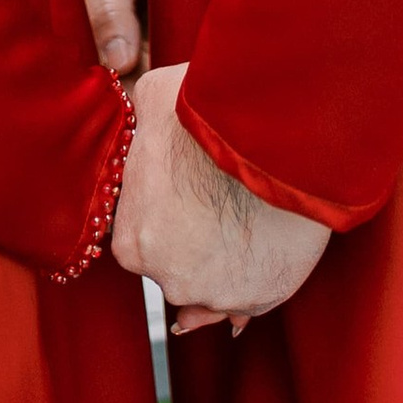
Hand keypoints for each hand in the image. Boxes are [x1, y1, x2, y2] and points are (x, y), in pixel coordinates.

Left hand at [109, 63, 331, 335]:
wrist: (272, 142)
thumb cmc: (209, 117)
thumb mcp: (154, 100)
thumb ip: (140, 119)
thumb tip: (139, 111)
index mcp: (130, 242)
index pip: (140, 235)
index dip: (162, 212)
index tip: (182, 194)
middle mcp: (166, 280)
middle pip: (174, 265)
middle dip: (190, 240)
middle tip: (213, 205)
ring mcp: (214, 295)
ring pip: (212, 286)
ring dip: (222, 264)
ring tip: (240, 230)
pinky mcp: (259, 299)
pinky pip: (248, 302)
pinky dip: (250, 284)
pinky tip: (254, 263)